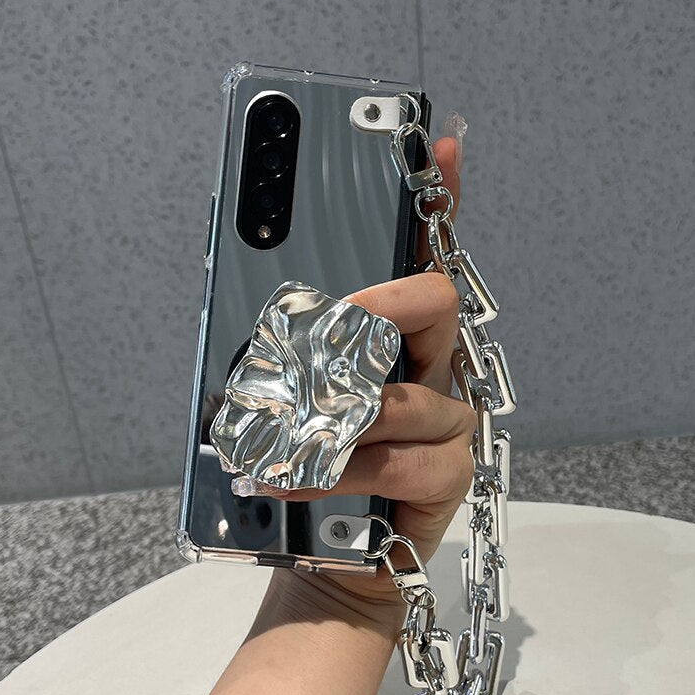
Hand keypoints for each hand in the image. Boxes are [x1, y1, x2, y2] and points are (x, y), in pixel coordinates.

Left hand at [265, 137, 475, 605]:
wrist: (324, 549)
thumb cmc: (308, 464)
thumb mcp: (286, 398)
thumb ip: (283, 352)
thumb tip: (248, 307)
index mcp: (396, 340)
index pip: (424, 259)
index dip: (437, 199)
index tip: (434, 144)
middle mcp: (432, 369)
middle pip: (437, 304)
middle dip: (381, 306)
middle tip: (338, 323)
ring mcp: (445, 423)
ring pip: (405, 397)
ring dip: (335, 420)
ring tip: (283, 442)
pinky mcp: (446, 476)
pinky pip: (398, 460)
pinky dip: (335, 471)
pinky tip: (295, 481)